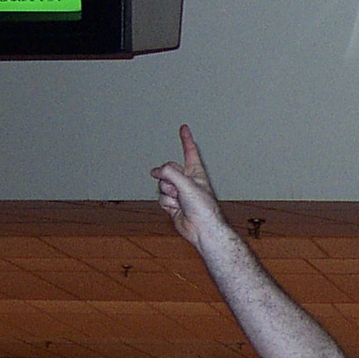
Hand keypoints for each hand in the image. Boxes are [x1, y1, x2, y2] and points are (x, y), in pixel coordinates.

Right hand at [149, 124, 223, 248]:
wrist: (202, 230)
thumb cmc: (203, 208)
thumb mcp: (186, 184)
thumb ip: (169, 173)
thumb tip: (155, 172)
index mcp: (196, 173)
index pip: (189, 151)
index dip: (186, 139)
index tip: (184, 127)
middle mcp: (187, 181)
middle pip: (167, 170)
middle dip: (168, 179)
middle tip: (177, 189)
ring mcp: (179, 192)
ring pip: (161, 185)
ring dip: (168, 194)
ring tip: (181, 202)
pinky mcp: (172, 204)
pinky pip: (161, 198)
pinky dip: (167, 204)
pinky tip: (178, 210)